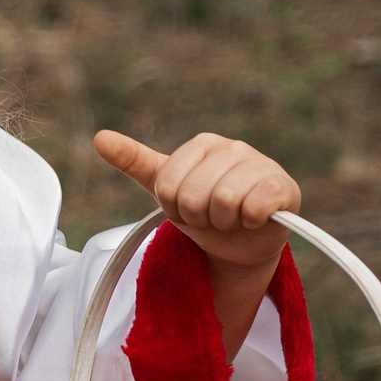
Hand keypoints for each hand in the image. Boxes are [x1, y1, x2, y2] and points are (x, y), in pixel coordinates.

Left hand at [93, 130, 299, 272]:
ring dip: (224, 223)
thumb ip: (134, 161)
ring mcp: (260, 164)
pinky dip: (250, 221)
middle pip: (194, 196)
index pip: (168, 185)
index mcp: (202, 144)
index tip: (188, 211)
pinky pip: (256, 205)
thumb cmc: (204, 211)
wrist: (243, 243)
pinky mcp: (283, 187)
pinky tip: (254, 219)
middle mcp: (232, 147)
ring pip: (225, 201)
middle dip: (200, 219)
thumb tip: (98, 137)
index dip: (175, 210)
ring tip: (232, 220)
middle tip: (212, 219)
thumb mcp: (165, 188)